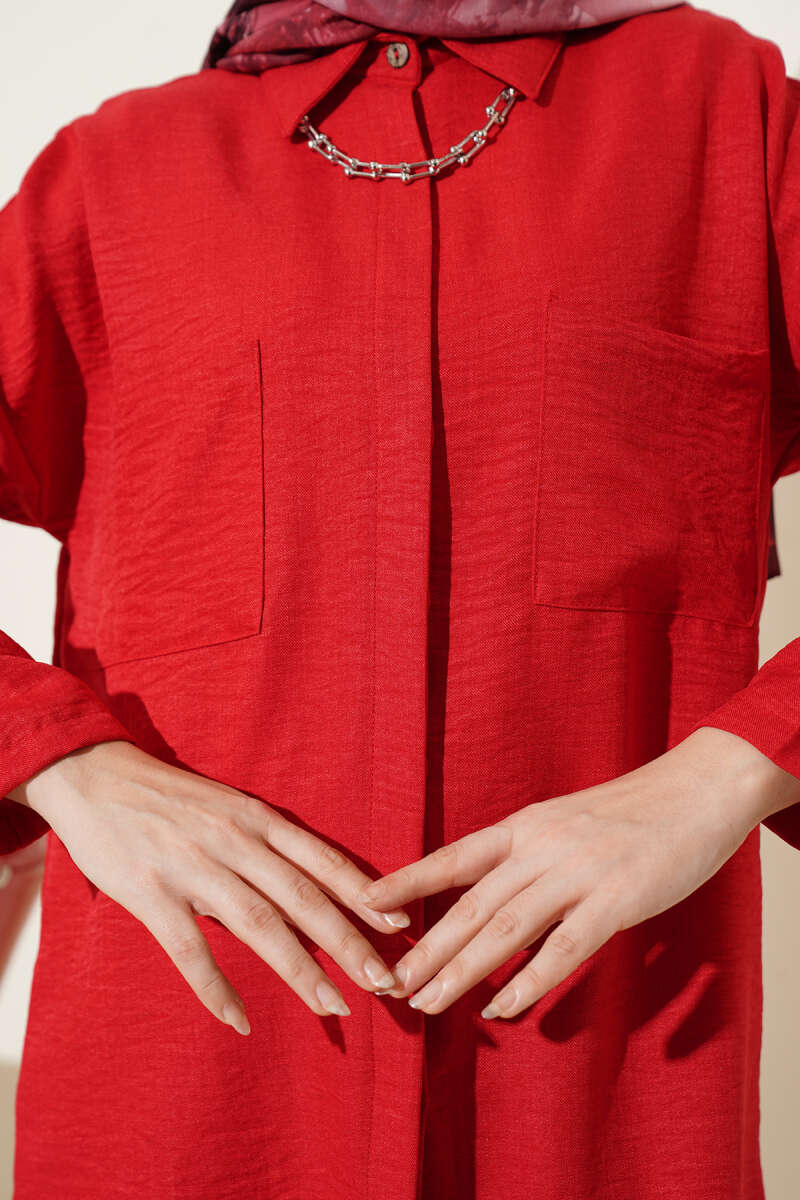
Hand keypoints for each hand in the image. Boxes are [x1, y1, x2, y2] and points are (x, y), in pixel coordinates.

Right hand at [7, 740, 409, 1031]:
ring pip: (259, 926)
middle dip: (348, 943)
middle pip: (303, 897)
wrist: (93, 775)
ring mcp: (193, 867)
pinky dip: (217, 990)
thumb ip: (264, 845)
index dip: (363, 894)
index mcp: (256, 817)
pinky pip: (190, 952)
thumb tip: (308, 895)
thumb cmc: (167, 797)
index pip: (321, 859)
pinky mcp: (151, 894)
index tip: (400, 925)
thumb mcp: (226, 807)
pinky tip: (240, 1021)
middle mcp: (233, 840)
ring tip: (334, 1008)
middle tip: (385, 983)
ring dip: (300, 971)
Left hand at [356, 726, 793, 1020]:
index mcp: (525, 826)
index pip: (454, 857)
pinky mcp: (617, 898)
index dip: (407, 881)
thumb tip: (491, 897)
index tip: (364, 903)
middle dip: (428, 948)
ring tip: (428, 1003)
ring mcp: (579, 871)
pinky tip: (504, 1007)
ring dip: (463, 970)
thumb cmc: (631, 811)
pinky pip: (566, 947)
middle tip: (392, 984)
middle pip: (472, 904)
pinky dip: (531, 981)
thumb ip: (529, 856)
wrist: (697, 789)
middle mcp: (542, 846)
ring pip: (506, 929)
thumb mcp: (566, 822)